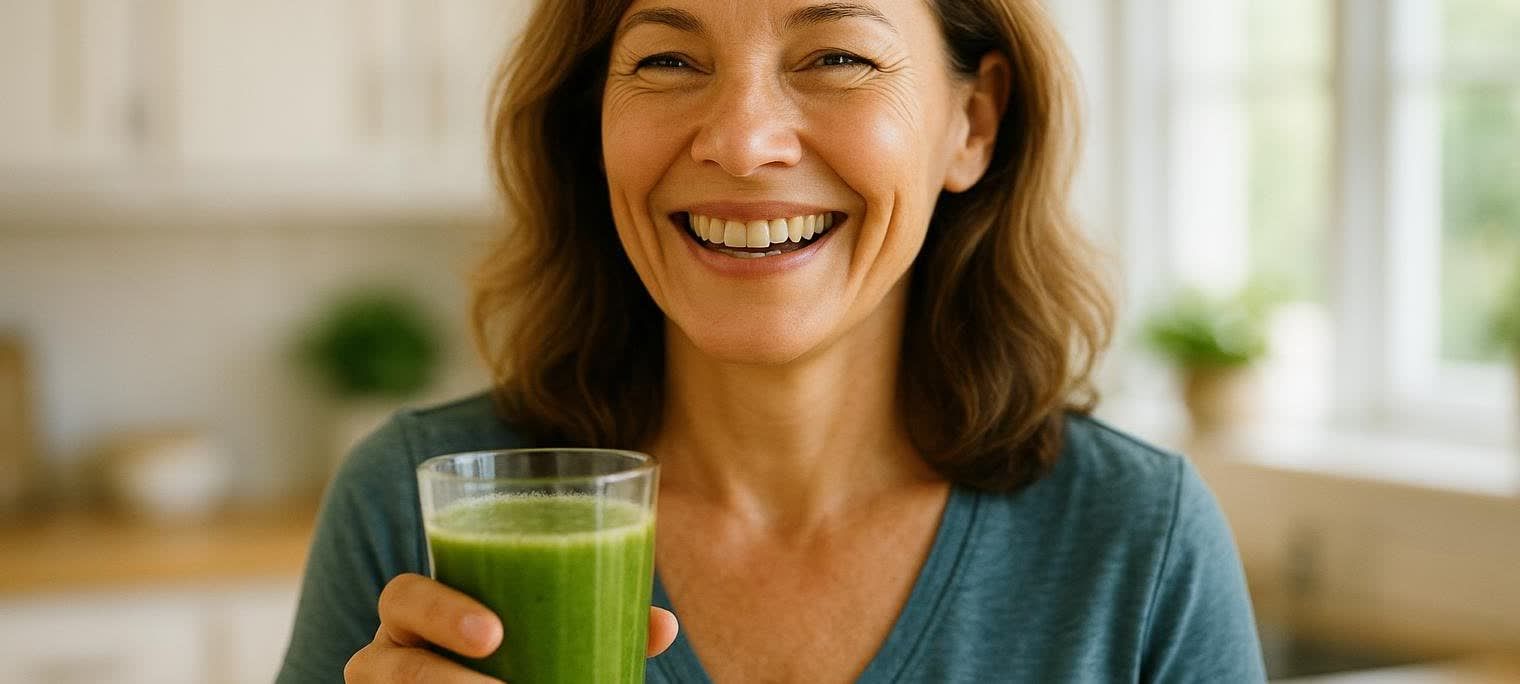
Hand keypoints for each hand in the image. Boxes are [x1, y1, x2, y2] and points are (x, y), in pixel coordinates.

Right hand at [344, 573, 679, 682]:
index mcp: (423, 610)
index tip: (495, 635)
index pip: (405, 595)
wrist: (491, 675)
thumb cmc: (518, 653)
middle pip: (384, 661)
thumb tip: (661, 624)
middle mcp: (391, 652)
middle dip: (438, 676)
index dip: (441, 610)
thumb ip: (596, 619)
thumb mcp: (549, 634)